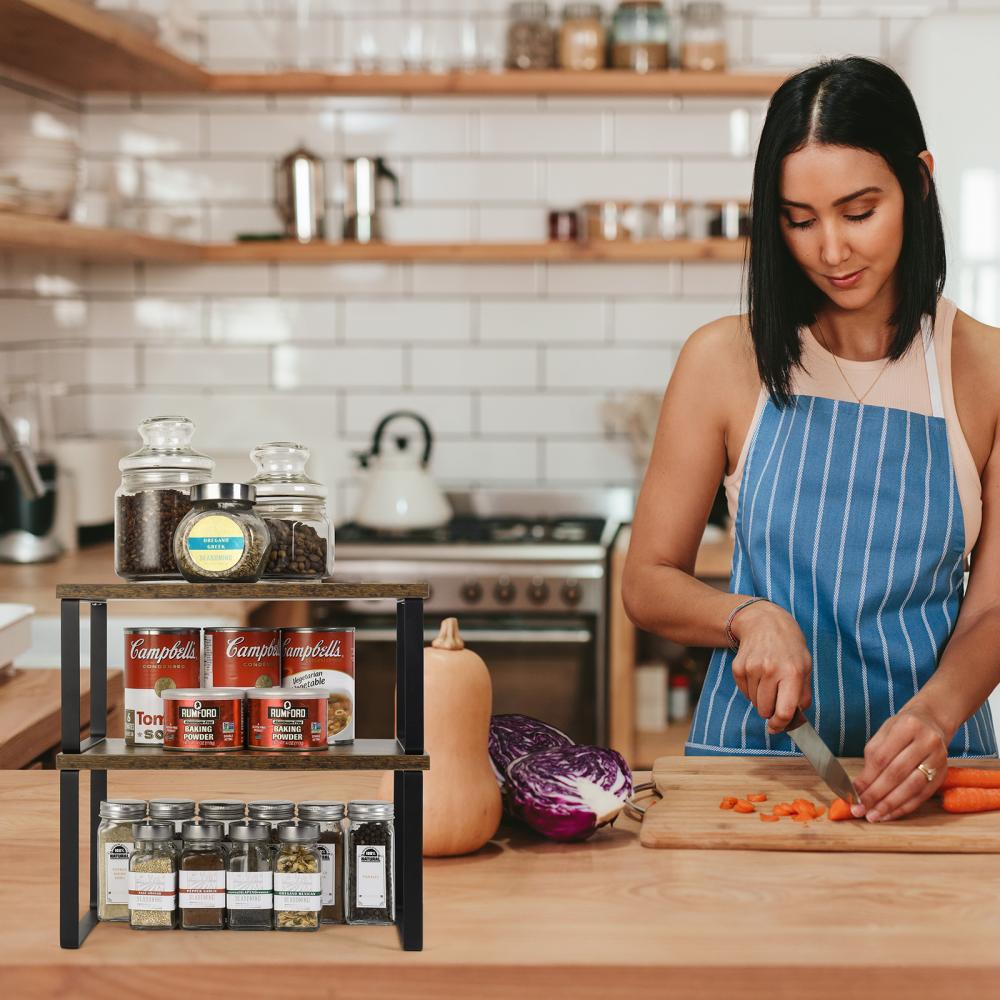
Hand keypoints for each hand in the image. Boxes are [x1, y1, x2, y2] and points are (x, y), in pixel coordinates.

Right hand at [729, 600, 812, 733]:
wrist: (764, 623)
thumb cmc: (789, 647)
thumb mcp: (805, 668)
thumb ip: (803, 696)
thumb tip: (795, 721)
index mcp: (792, 673)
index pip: (784, 711)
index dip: (781, 725)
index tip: (778, 727)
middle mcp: (771, 671)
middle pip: (765, 710)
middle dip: (771, 711)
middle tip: (777, 699)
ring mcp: (752, 669)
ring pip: (755, 703)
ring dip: (762, 699)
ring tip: (769, 682)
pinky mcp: (738, 668)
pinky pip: (745, 693)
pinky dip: (752, 690)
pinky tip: (759, 675)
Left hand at [852, 705, 949, 821]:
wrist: (931, 721)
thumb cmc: (902, 728)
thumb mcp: (884, 733)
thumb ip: (872, 757)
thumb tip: (858, 786)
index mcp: (907, 726)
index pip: (882, 757)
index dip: (867, 778)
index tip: (853, 793)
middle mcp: (927, 742)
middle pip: (897, 773)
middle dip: (876, 795)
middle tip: (860, 809)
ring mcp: (938, 759)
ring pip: (912, 787)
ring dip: (890, 805)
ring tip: (874, 816)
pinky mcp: (943, 775)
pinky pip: (922, 795)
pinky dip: (904, 807)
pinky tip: (889, 814)